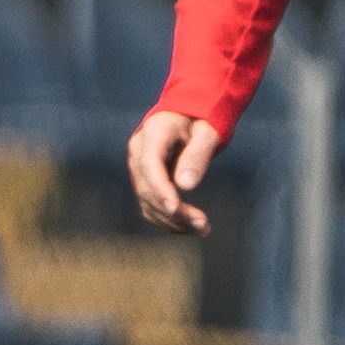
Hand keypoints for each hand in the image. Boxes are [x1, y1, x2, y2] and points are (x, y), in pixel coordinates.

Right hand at [124, 106, 226, 232]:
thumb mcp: (207, 132)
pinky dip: (167, 219)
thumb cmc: (200, 120)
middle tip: (203, 225)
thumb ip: (197, 155)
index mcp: (152, 134)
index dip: (159, 188)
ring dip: (172, 220)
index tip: (175, 208)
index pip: (149, 164)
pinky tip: (190, 227)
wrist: (187, 114)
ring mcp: (138, 167)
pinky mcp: (144, 180)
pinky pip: (150, 204)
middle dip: (173, 210)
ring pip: (147, 200)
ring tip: (203, 230)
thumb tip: (186, 186)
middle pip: (147, 187)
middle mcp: (138, 152)